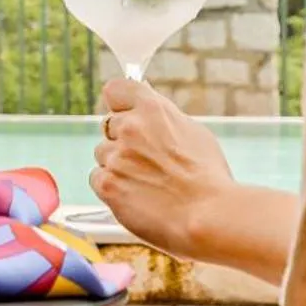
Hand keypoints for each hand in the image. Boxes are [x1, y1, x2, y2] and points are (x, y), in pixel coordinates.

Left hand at [89, 78, 236, 259]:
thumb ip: (164, 118)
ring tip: (145, 182)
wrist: (209, 216)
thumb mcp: (193, 132)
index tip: (125, 113)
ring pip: (102, 154)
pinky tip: (134, 195)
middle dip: (121, 139)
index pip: (115, 89)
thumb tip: (148, 109)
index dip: (120, 104)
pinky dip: (111, 187)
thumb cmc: (208, 177)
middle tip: (145, 160)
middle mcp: (130, 127)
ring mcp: (116, 156)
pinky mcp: (107, 184)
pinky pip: (97, 178)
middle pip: (108, 125)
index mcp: (152, 109)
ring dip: (116, 165)